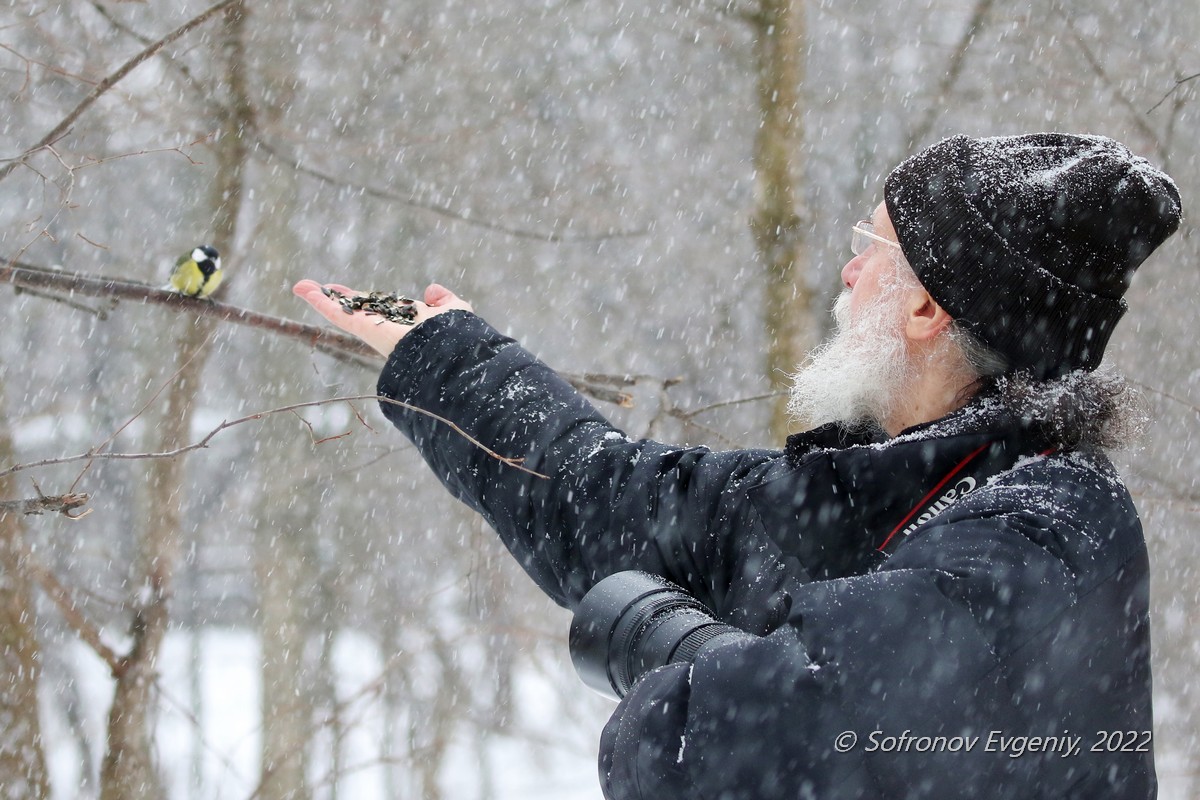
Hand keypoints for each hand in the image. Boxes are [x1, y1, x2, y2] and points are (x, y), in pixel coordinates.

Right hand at [292, 279, 472, 356]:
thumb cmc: (455, 336)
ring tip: (300, 286)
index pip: (381, 309)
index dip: (365, 300)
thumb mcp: (454, 310)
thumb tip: (432, 290)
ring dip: (320, 298)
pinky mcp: (363, 329)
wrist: (449, 352)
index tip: (349, 292)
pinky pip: (338, 314)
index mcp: (407, 323)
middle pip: (356, 309)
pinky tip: (303, 289)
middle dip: (338, 299)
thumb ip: (445, 300)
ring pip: (342, 311)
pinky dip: (320, 301)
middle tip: (321, 289)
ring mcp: (373, 328)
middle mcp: (387, 327)